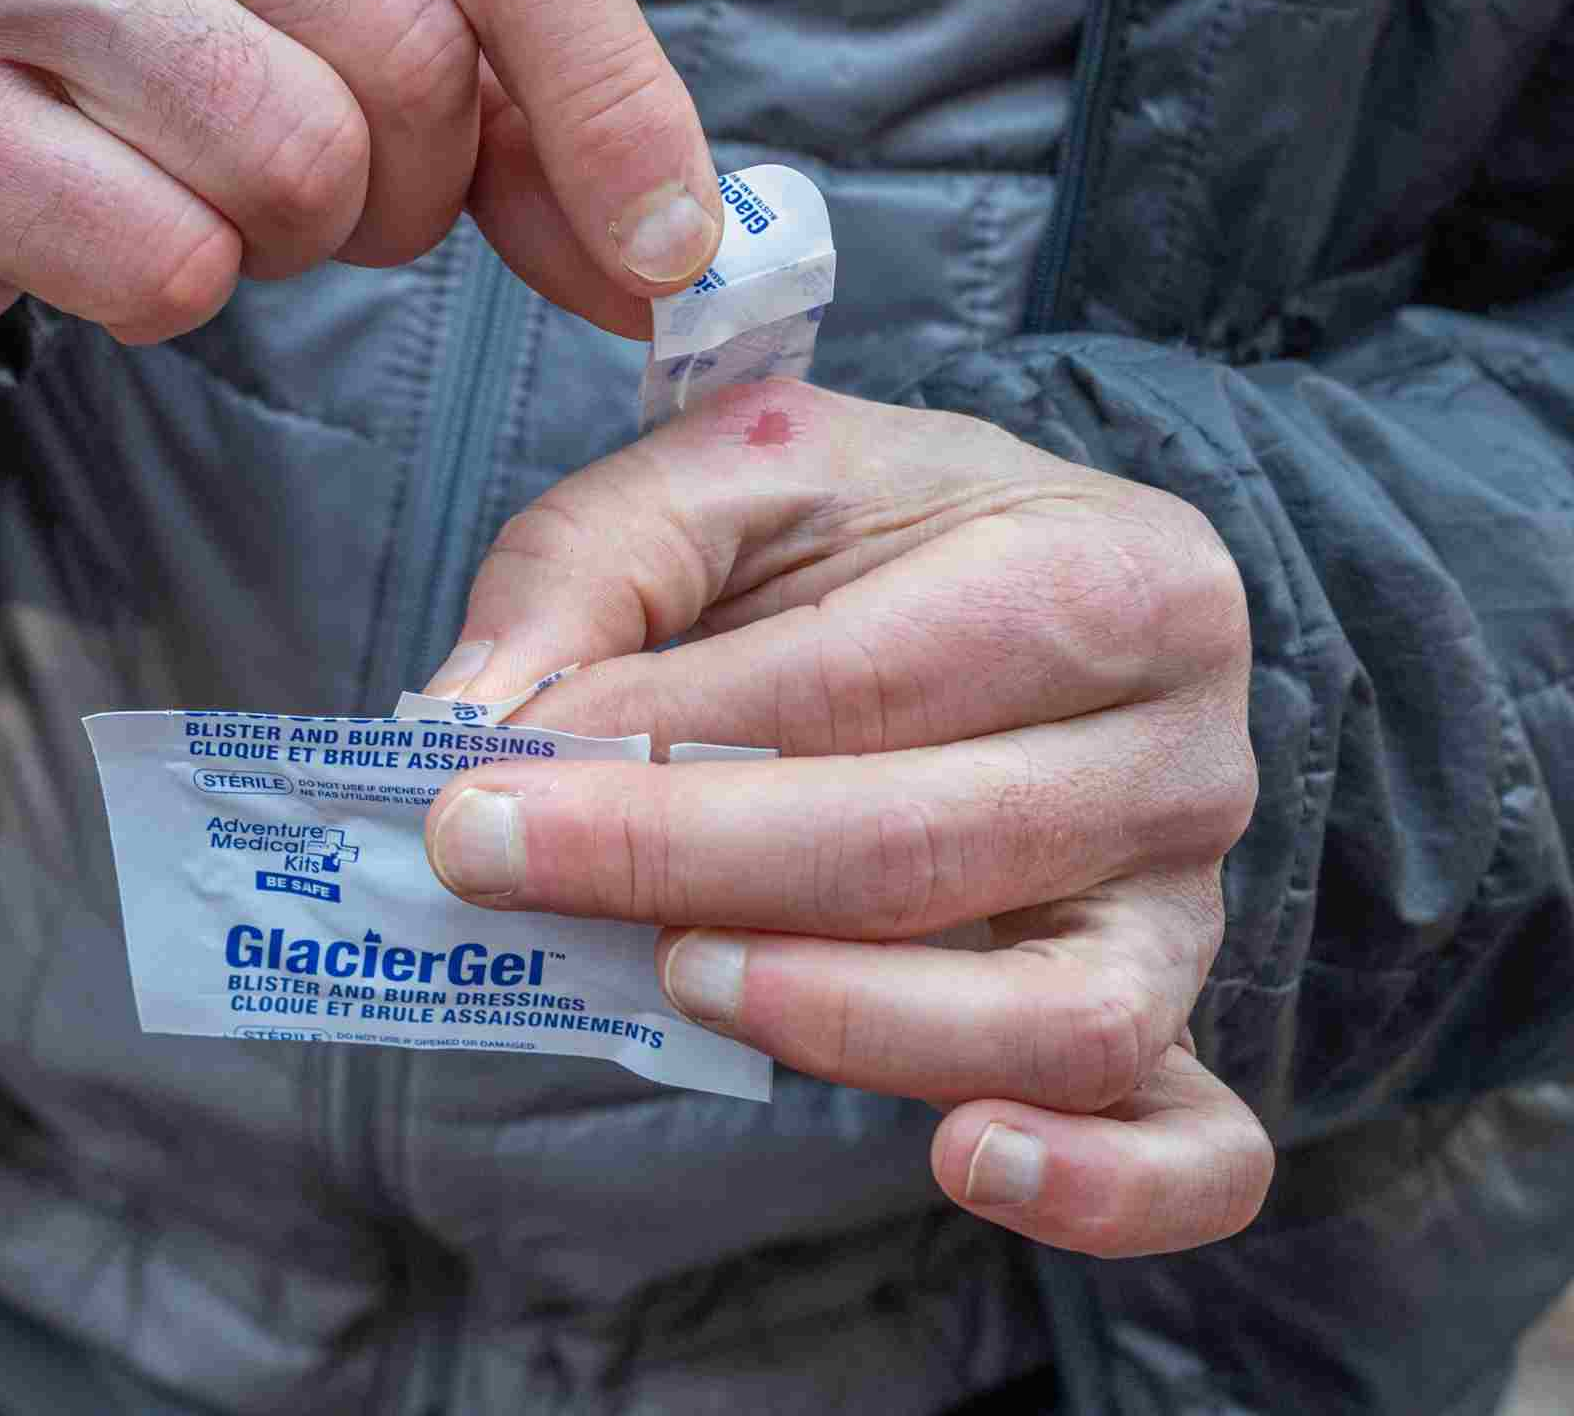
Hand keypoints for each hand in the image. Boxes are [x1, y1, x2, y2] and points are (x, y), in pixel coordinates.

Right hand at [0, 0, 719, 345]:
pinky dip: (176, 288)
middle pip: (411, 53)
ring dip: (296, 233)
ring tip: (211, 183)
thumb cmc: (164, 20)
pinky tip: (111, 223)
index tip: (667, 246)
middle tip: (338, 177)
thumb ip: (528, 103)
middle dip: (415, 178)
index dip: (613, 101)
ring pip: (293, 159)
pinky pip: (166, 260)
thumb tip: (671, 255)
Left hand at [422, 380, 1273, 1257]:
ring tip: (674, 977)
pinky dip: (1093, 1185)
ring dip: (837, 1017)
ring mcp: (1186, 901)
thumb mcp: (740, 470)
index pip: (866, 681)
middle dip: (680, 865)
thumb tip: (466, 719)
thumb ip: (599, 563)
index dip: (661, 740)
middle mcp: (1180, 748)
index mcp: (1110, 569)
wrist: (1018, 572)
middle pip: (927, 848)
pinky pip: (1187, 1143)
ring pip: (1047, 1015)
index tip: (482, 780)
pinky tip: (962, 1162)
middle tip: (498, 866)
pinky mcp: (1165, 1016)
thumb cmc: (881, 524)